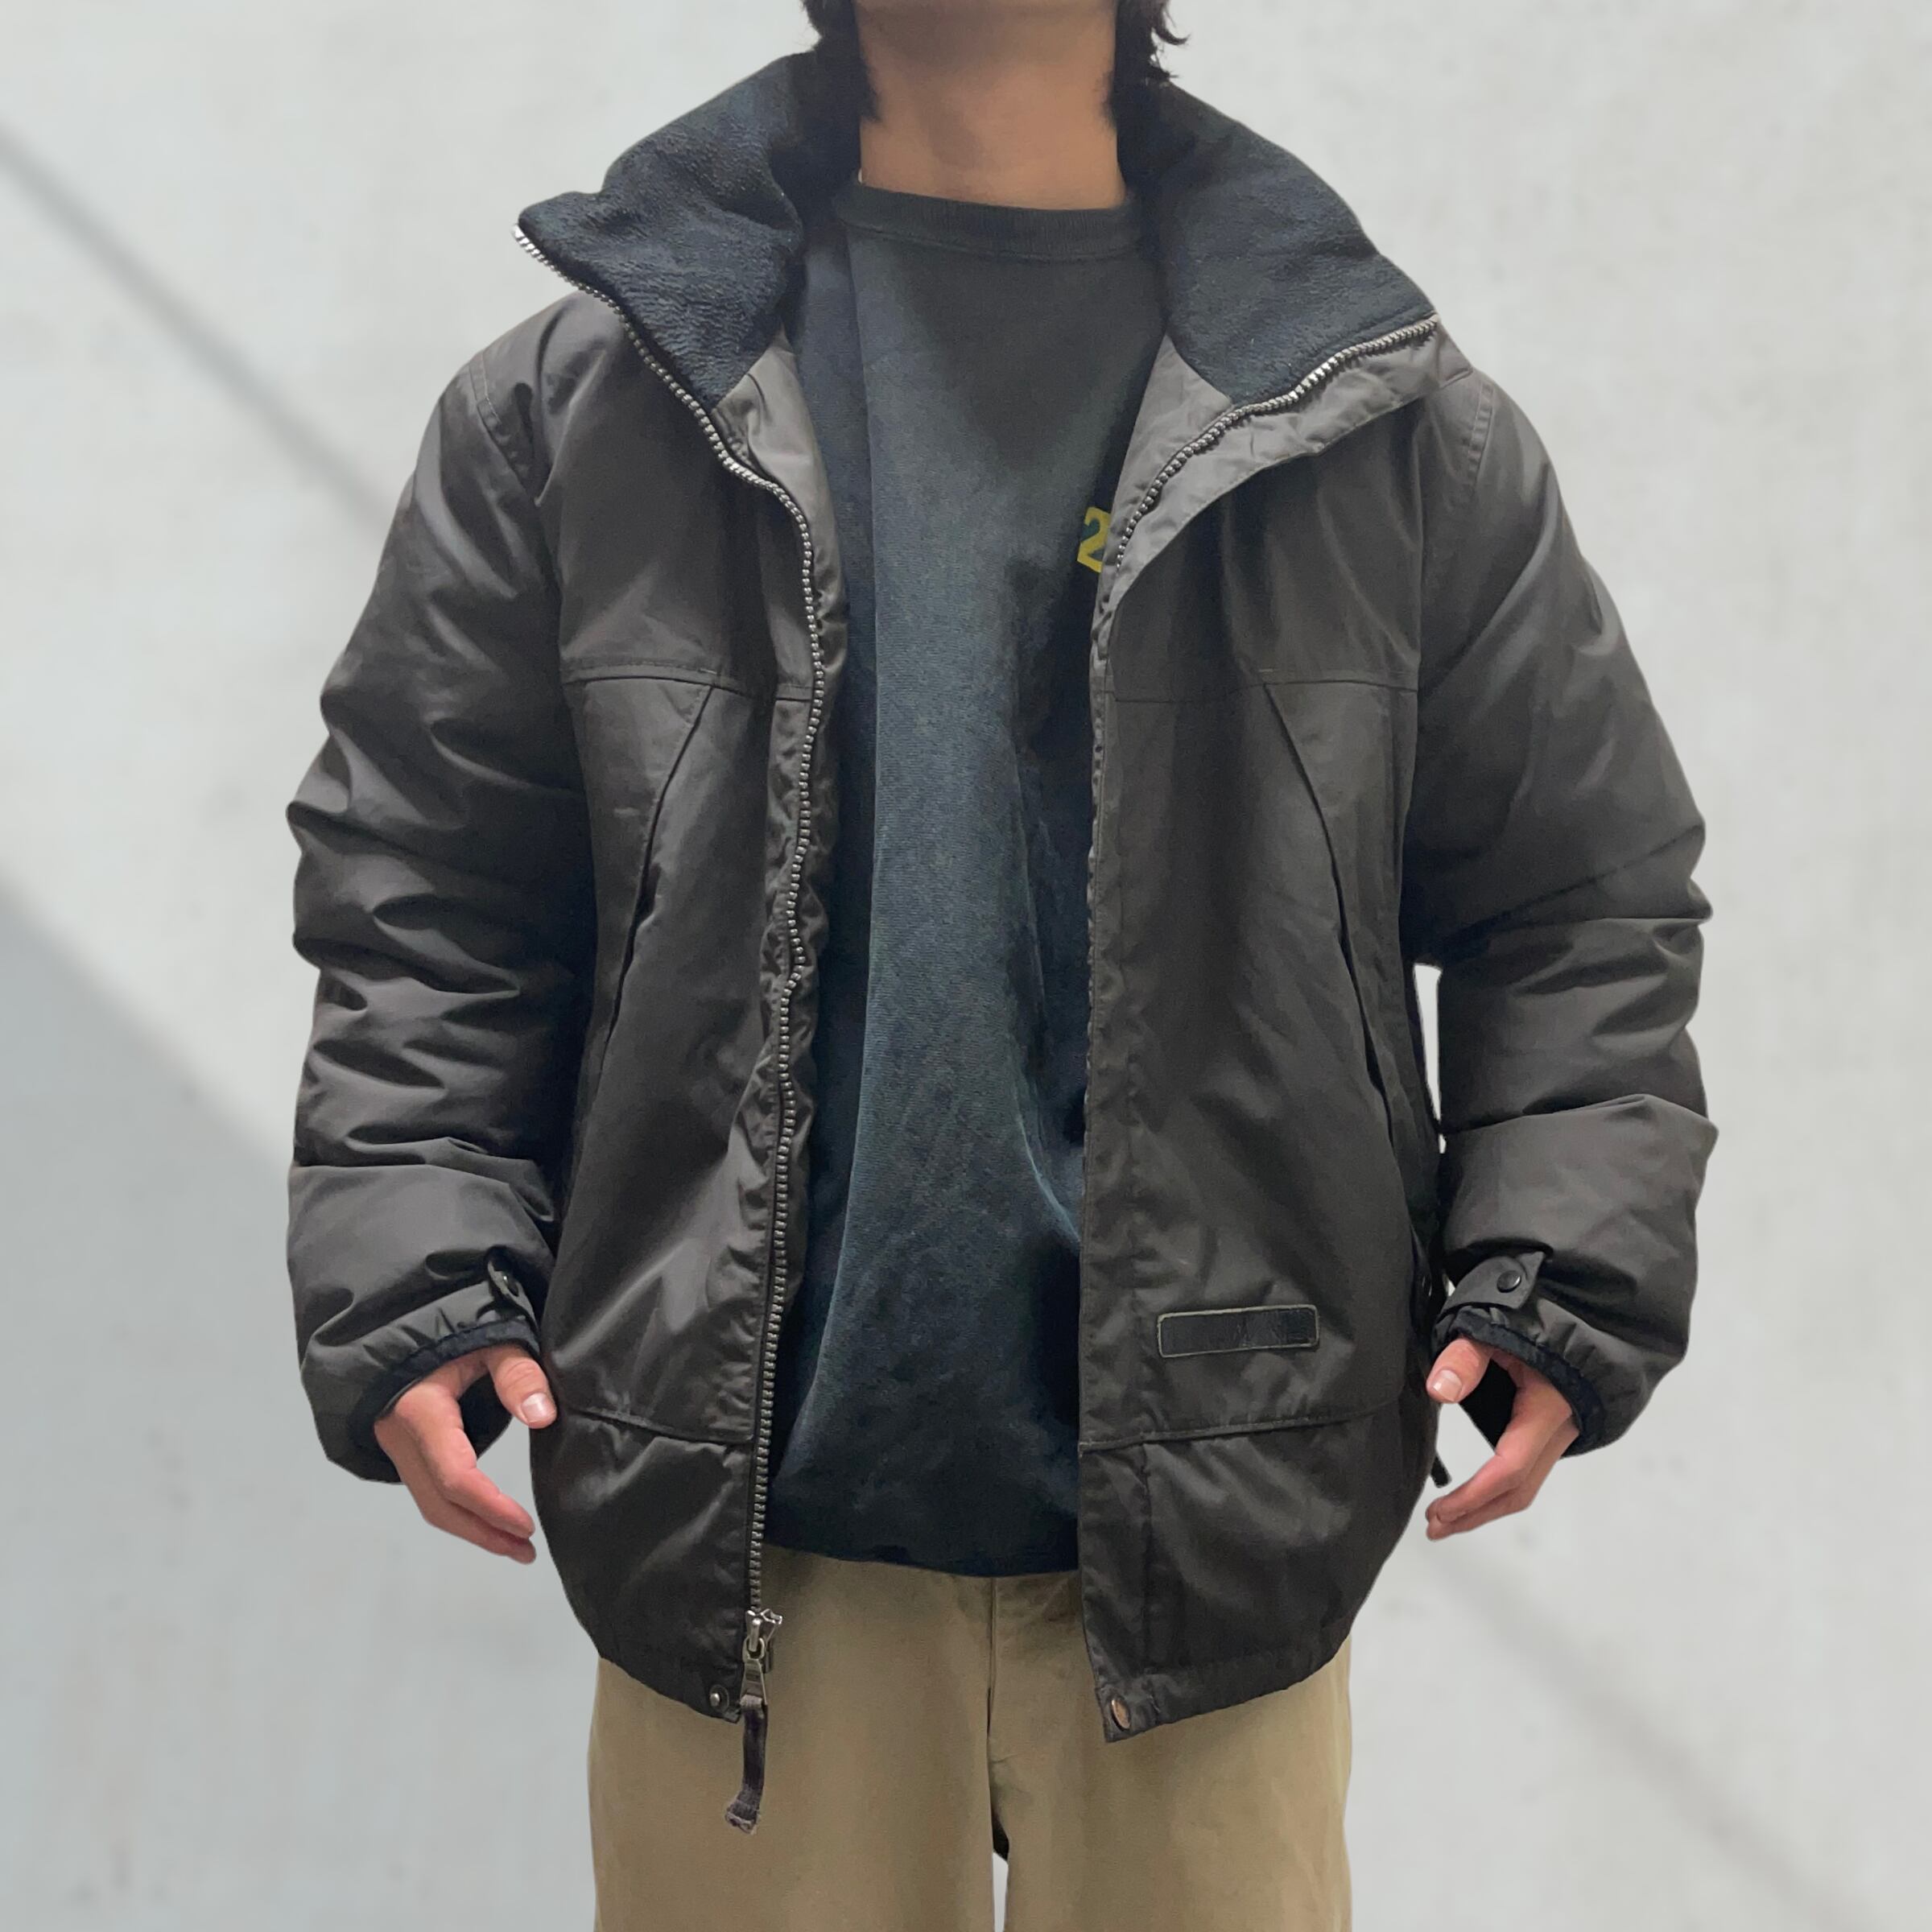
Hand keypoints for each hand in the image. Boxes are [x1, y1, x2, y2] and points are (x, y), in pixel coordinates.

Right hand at [374, 1344, 555, 1562]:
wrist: (396, 1321)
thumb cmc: (450, 1325)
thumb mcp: (491, 1338)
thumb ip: (517, 1373)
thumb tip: (543, 1415)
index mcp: (420, 1413)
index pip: (455, 1477)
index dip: (491, 1508)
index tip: (527, 1527)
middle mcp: (399, 1437)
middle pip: (438, 1504)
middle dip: (483, 1533)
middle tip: (527, 1551)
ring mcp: (395, 1446)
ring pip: (429, 1503)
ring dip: (471, 1528)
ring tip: (515, 1545)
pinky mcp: (401, 1448)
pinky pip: (427, 1490)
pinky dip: (457, 1510)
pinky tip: (488, 1516)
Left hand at [1423, 1337, 1577, 1538]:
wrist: (1586, 1314)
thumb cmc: (1538, 1317)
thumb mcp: (1496, 1328)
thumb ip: (1466, 1357)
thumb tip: (1439, 1390)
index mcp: (1545, 1411)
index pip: (1510, 1468)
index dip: (1474, 1496)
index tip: (1438, 1512)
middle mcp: (1558, 1431)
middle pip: (1519, 1490)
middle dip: (1475, 1514)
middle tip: (1434, 1527)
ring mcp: (1560, 1434)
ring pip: (1527, 1485)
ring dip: (1487, 1507)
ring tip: (1446, 1520)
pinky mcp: (1554, 1431)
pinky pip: (1529, 1471)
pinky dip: (1500, 1489)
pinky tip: (1476, 1493)